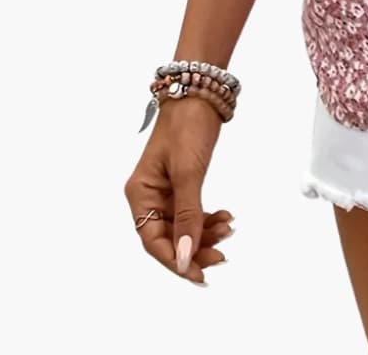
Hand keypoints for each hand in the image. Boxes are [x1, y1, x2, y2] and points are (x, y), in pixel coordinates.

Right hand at [124, 97, 232, 283]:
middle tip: (221, 255)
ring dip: (204, 233)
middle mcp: (148, 195)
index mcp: (139, 193)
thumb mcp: (188, 172)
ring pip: (183, 226)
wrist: (201, 92)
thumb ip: (187, 216)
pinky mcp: (181, 182)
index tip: (199, 274)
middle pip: (168, 237)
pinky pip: (192, 211)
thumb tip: (186, 256)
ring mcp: (165, 189)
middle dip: (194, 248)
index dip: (175, 260)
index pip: (153, 241)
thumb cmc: (187, 126)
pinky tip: (225, 217)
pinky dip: (207, 218)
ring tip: (228, 230)